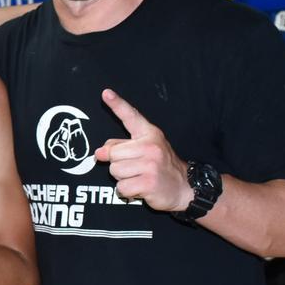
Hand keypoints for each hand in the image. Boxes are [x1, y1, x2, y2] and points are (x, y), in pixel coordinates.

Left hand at [93, 89, 190, 210]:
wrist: (185, 188)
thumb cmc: (161, 168)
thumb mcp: (145, 151)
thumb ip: (121, 147)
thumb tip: (99, 153)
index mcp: (149, 134)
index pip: (131, 116)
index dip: (117, 104)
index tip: (105, 93)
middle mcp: (151, 146)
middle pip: (113, 154)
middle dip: (118, 164)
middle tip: (135, 169)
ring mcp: (151, 164)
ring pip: (115, 171)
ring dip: (123, 179)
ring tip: (139, 178)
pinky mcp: (149, 183)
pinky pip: (122, 187)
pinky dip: (127, 192)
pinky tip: (141, 189)